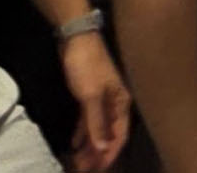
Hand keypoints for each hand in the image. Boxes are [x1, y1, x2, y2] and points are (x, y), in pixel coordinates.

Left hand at [59, 32, 131, 170]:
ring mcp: (102, 99)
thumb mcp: (90, 96)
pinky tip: (76, 143)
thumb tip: (103, 148)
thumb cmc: (86, 64)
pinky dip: (83, 132)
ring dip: (89, 145)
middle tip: (84, 169)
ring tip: (79, 161)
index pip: (119, 136)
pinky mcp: (89, 95)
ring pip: (98, 128)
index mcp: (121, 103)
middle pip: (108, 134)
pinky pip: (88, 120)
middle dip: (98, 153)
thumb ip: (96, 122)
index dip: (109, 154)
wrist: (75, 36)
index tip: (99, 169)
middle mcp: (115, 104)